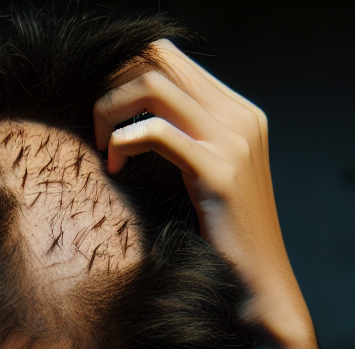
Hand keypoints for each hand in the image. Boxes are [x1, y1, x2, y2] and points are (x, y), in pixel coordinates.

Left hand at [93, 40, 312, 345]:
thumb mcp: (207, 180)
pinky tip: (113, 166)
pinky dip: (124, 141)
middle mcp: (240, 116)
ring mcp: (233, 140)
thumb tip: (141, 122)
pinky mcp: (219, 171)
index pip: (170, 57)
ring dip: (112, 109)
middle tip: (97, 129)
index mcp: (238, 111)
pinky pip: (156, 133)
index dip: (125, 76)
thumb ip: (188, 143)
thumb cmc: (222, 241)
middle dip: (114, 86)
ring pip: (153, 86)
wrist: (258, 285)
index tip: (107, 118)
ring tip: (103, 147)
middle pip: (158, 58)